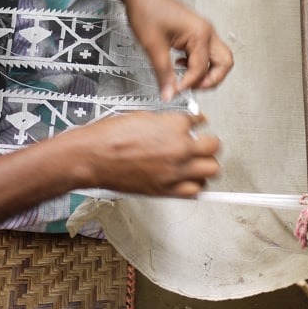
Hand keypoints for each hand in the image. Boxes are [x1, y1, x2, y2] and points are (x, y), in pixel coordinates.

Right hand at [82, 111, 219, 197]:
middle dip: (208, 144)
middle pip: (214, 146)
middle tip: (201, 144)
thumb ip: (165, 122)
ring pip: (212, 170)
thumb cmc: (110, 135)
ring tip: (197, 163)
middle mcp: (180, 148)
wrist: (93, 156)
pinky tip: (189, 181)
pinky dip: (195, 187)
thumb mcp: (142, 116)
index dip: (197, 122)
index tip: (195, 125)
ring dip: (206, 165)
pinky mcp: (166, 189)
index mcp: (174, 125)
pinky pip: (195, 192)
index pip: (200, 120)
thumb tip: (176, 124)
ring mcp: (175, 171)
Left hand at [124, 0, 233, 100]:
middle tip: (192, 88)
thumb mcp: (153, 46)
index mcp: (200, 33)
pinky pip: (205, 53)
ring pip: (217, 58)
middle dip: (211, 80)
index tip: (174, 90)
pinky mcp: (195, 32)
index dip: (188, 84)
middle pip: (224, 63)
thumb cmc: (147, 8)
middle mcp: (206, 31)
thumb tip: (169, 93)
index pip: (201, 69)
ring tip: (186, 80)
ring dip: (205, 73)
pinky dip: (197, 64)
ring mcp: (202, 31)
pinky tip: (180, 65)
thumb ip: (163, 73)